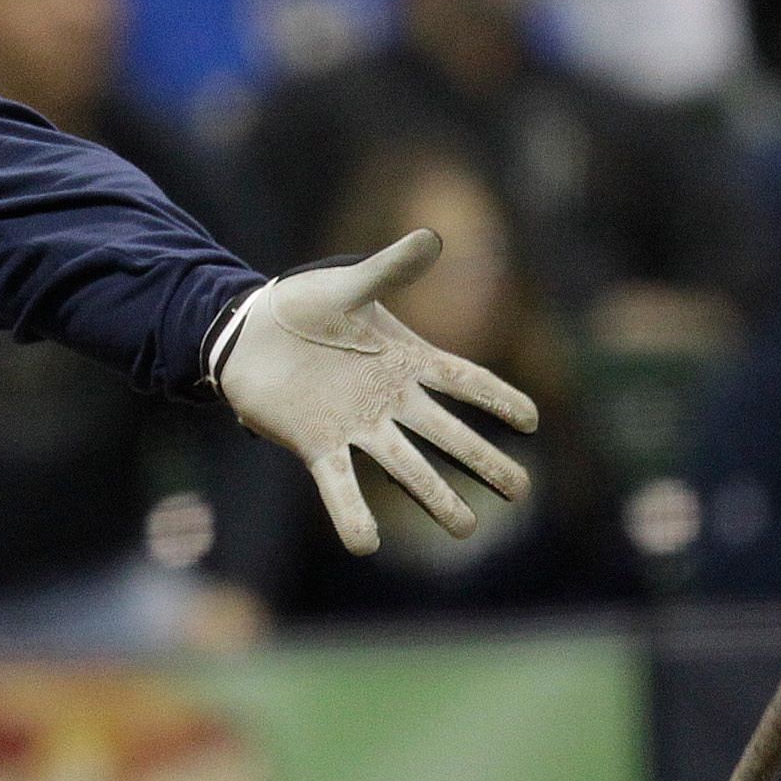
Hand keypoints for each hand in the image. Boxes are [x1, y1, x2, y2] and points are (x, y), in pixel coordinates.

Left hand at [214, 230, 539, 555]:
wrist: (248, 331)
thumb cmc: (305, 304)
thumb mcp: (349, 284)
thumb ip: (390, 269)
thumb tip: (431, 236)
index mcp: (405, 360)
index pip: (464, 381)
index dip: (498, 399)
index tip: (532, 420)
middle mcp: (388, 400)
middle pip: (446, 435)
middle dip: (483, 461)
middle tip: (520, 490)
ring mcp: (356, 425)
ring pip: (405, 467)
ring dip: (435, 498)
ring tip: (465, 529)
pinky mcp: (317, 444)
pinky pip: (340, 486)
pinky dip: (351, 514)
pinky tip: (366, 544)